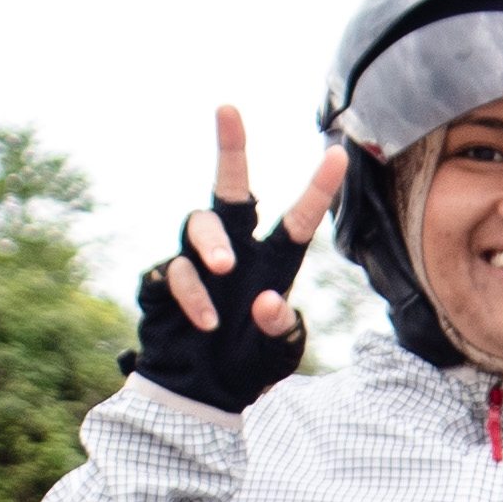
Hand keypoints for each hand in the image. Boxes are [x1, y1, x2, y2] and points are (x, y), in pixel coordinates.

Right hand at [133, 105, 346, 409]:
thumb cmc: (246, 368)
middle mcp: (236, 252)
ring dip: (212, 242)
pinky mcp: (165, 278)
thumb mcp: (276, 354)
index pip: (298, 220)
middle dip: (231, 147)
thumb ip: (279, 329)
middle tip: (228, 108)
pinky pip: (177, 271)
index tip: (338, 153)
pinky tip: (206, 324)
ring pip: (200, 222)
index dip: (318, 189)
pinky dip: (193, 296)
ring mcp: (197, 261)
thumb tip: (266, 301)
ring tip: (223, 269)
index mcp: (273, 264)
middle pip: (231, 189)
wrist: (200, 393)